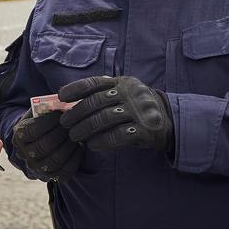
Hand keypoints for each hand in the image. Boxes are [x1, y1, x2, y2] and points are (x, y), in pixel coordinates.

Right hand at [12, 109, 82, 181]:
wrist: (38, 143)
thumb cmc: (41, 122)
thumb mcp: (38, 112)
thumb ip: (46, 107)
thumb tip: (62, 102)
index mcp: (19, 136)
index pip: (33, 130)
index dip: (50, 121)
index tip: (61, 114)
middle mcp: (24, 154)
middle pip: (45, 145)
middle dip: (62, 133)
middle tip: (73, 124)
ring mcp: (37, 168)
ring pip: (55, 160)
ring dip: (69, 146)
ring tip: (77, 135)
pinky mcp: (51, 177)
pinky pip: (65, 171)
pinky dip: (74, 159)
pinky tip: (79, 147)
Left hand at [59, 76, 173, 152]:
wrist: (168, 121)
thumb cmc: (135, 108)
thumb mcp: (122, 94)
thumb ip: (100, 95)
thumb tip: (68, 104)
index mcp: (121, 82)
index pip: (94, 83)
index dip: (75, 89)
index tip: (61, 97)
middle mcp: (130, 93)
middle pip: (96, 102)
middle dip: (76, 113)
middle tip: (65, 123)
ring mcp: (138, 110)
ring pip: (105, 118)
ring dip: (86, 129)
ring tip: (75, 136)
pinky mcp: (145, 129)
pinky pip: (119, 135)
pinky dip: (103, 141)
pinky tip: (92, 145)